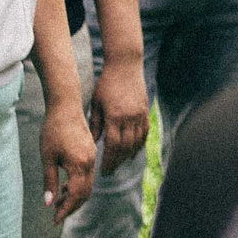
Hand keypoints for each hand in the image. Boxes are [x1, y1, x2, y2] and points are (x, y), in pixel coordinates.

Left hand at [42, 101, 97, 223]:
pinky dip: (78, 185)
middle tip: (56, 215)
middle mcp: (90, 162)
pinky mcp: (90, 152)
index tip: (55, 220)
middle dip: (71, 206)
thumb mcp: (47, 158)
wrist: (65, 107)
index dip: (66, 210)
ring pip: (87, 184)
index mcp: (80, 164)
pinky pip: (88, 175)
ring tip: (58, 201)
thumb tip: (49, 203)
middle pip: (85, 193)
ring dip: (74, 196)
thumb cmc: (53, 131)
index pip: (76, 195)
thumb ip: (50, 182)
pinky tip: (64, 186)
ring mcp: (92, 156)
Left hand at [91, 56, 150, 173]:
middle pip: (126, 147)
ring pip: (137, 142)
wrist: (125, 65)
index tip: (102, 170)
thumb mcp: (96, 103)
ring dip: (129, 155)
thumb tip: (92, 143)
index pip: (113, 145)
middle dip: (117, 162)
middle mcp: (130, 117)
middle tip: (109, 171)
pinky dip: (139, 144)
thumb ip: (95, 124)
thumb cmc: (106, 83)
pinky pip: (144, 132)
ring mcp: (140, 114)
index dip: (108, 160)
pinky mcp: (145, 111)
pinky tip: (133, 152)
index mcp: (115, 116)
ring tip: (120, 164)